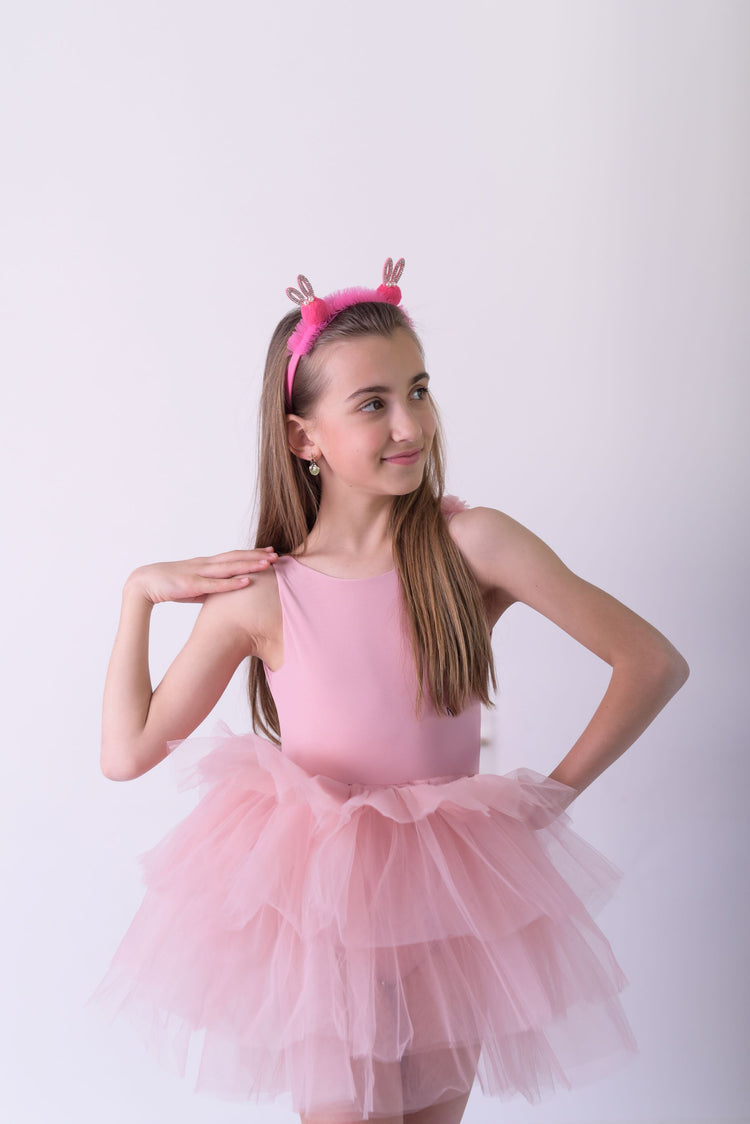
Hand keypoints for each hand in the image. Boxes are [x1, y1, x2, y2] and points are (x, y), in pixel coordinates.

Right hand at [125, 548, 278, 604]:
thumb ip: (209, 589)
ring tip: (268, 564)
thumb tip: (224, 595)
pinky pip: (216, 584)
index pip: (232, 556)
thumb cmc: (168, 586)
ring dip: (249, 565)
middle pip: (235, 557)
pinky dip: (232, 583)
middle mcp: (204, 564)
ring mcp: (199, 573)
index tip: (268, 552)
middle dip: (256, 556)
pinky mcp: (192, 585)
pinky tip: (247, 581)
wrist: (143, 584)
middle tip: (276, 554)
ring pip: (229, 567)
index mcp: (205, 564)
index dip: (250, 554)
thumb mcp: (193, 587)